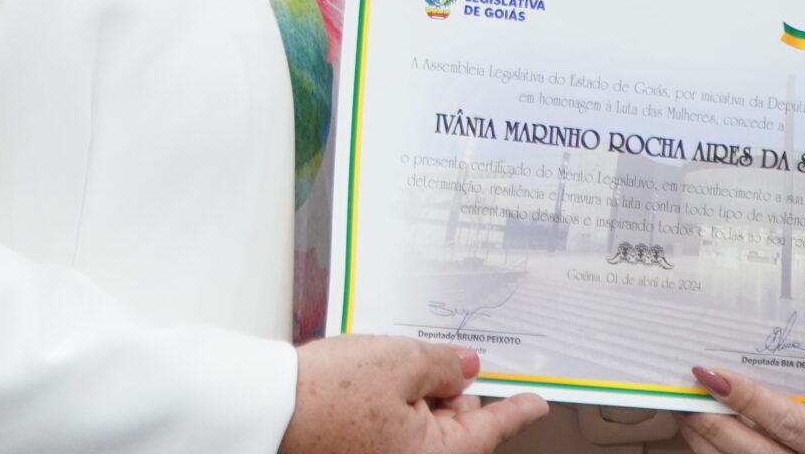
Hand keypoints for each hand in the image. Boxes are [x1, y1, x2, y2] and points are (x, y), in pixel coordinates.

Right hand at [282, 337, 547, 453]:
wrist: (266, 409)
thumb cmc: (327, 393)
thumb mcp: (400, 361)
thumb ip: (444, 364)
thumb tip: (464, 368)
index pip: (491, 427)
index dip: (517, 409)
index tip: (538, 402)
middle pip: (456, 425)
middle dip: (449, 390)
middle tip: (432, 360)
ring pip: (423, 423)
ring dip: (415, 393)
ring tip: (383, 369)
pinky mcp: (361, 452)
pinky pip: (393, 427)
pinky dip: (392, 402)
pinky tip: (369, 381)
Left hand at [681, 367, 804, 453]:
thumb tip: (759, 341)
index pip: (791, 422)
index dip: (750, 400)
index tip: (714, 376)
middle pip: (755, 451)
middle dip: (714, 421)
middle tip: (687, 389)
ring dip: (704, 437)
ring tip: (684, 405)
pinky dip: (709, 450)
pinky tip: (697, 430)